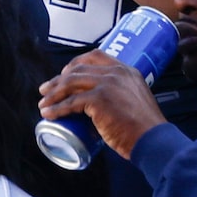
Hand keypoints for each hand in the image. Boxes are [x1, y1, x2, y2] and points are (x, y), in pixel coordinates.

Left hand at [39, 53, 163, 157]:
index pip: (95, 56)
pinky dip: (57, 109)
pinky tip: (48, 114)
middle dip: (58, 80)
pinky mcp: (99, 99)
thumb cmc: (145, 128)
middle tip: (45, 91)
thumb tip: (100, 106)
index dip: (76, 63)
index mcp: (127, 70)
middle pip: (78, 70)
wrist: (153, 140)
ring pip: (71, 83)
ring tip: (43, 104)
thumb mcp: (136, 100)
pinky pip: (71, 102)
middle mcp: (116, 73)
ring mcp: (107, 84)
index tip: (64, 73)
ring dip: (53, 94)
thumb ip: (122, 96)